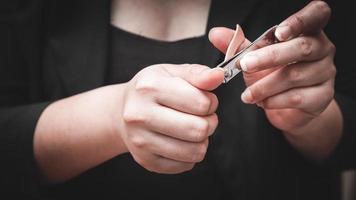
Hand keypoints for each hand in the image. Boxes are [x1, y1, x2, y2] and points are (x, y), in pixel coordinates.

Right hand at [119, 64, 223, 173]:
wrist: (121, 112)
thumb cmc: (151, 90)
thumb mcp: (172, 73)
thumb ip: (198, 74)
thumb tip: (217, 76)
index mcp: (149, 87)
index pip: (201, 103)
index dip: (211, 102)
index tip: (204, 101)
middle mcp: (140, 115)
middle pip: (199, 130)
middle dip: (209, 123)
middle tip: (202, 117)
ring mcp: (141, 140)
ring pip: (195, 151)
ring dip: (202, 141)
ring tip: (192, 130)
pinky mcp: (146, 160)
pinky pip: (185, 165)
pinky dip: (190, 155)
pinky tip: (180, 141)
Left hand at [209, 1, 335, 133]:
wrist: (287, 107)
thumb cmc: (273, 74)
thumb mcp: (255, 57)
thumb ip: (238, 45)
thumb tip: (215, 33)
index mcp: (308, 32)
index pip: (316, 15)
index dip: (299, 21)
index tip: (278, 32)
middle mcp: (322, 49)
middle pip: (301, 48)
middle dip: (269, 57)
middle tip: (244, 66)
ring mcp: (326, 73)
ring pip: (295, 76)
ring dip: (264, 86)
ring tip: (246, 95)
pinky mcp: (323, 96)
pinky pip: (297, 97)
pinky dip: (273, 101)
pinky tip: (261, 102)